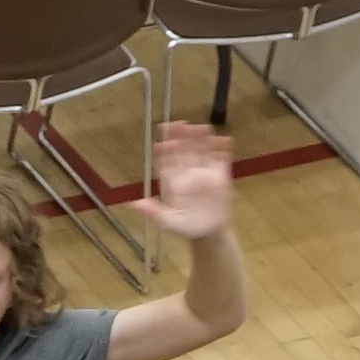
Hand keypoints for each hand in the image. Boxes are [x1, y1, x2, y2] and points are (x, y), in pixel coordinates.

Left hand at [130, 121, 233, 242]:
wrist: (209, 234)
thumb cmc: (186, 228)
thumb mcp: (168, 223)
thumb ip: (154, 213)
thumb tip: (135, 204)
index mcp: (173, 181)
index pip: (167, 162)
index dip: (165, 151)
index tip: (163, 143)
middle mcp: (188, 173)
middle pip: (184, 151)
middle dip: (182, 137)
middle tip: (180, 125)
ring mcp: (204, 173)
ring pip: (202, 151)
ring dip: (201, 139)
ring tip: (201, 128)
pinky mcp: (220, 177)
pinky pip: (221, 160)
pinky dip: (222, 150)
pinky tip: (224, 140)